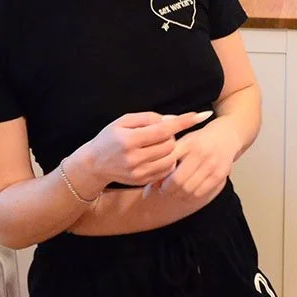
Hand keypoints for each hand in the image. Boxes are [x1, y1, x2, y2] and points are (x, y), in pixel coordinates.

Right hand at [90, 110, 211, 187]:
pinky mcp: (143, 181)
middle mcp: (135, 158)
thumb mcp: (124, 121)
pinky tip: (157, 155)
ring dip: (170, 149)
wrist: (94, 164)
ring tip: (158, 144)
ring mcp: (139, 172)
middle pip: (170, 144)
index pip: (164, 129)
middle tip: (160, 133)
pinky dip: (167, 161)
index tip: (202, 115)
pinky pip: (166, 170)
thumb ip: (149, 118)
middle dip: (171, 136)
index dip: (184, 121)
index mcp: (130, 140)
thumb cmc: (110, 138)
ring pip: (170, 158)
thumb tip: (173, 120)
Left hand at [145, 116, 241, 201]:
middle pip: (177, 181)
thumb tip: (152, 182)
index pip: (168, 164)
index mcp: (188, 143)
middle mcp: (200, 153)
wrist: (227, 135)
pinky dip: (190, 196)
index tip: (156, 180)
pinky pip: (200, 193)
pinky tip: (187, 191)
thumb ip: (168, 158)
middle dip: (167, 189)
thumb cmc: (200, 140)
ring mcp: (211, 165)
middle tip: (164, 189)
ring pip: (188, 190)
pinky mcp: (220, 175)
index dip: (159, 176)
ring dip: (178, 194)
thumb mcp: (183, 142)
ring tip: (175, 190)